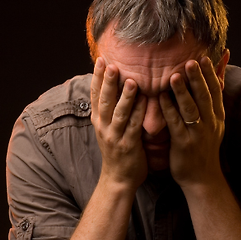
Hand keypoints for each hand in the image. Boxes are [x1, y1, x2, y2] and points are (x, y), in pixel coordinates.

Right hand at [91, 57, 147, 187]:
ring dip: (124, 96)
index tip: (101, 60)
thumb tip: (113, 87)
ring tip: (130, 80)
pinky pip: (134, 127)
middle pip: (104, 100)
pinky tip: (145, 102)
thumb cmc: (117, 151)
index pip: (95, 95)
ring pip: (119, 113)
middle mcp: (103, 127)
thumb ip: (111, 110)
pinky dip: (139, 113)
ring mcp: (115, 137)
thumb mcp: (108, 129)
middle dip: (107, 82)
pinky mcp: (128, 146)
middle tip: (111, 64)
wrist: (118, 179)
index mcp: (98, 120)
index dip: (97, 77)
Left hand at [159, 56, 225, 187]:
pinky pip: (175, 123)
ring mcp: (197, 134)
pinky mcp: (184, 144)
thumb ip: (212, 103)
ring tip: (174, 76)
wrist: (202, 178)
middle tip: (191, 61)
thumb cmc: (204, 148)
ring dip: (182, 92)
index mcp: (218, 117)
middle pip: (205, 97)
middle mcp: (210, 123)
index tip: (203, 58)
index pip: (216, 91)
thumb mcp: (215, 125)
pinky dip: (168, 109)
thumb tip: (217, 80)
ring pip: (191, 109)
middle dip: (198, 78)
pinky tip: (160, 98)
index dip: (210, 74)